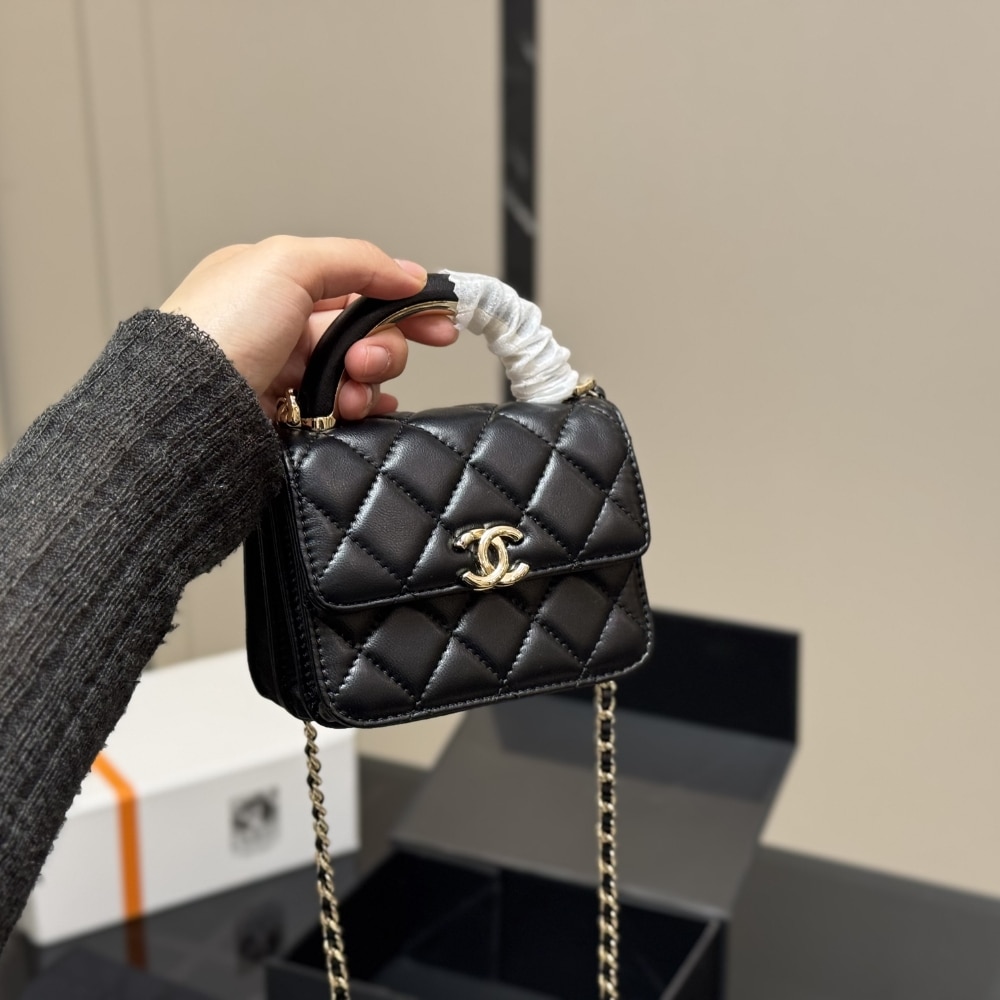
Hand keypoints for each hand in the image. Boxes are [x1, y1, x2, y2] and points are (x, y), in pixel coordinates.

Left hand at [159, 236, 457, 418]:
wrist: (188, 405)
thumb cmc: (218, 329)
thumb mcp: (287, 263)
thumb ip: (357, 259)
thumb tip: (406, 272)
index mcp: (276, 280)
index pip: (357, 283)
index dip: (402, 299)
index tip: (439, 318)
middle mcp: (283, 325)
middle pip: (366, 330)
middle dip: (383, 345)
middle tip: (369, 360)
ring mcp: (288, 371)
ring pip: (359, 370)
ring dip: (369, 379)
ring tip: (350, 390)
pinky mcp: (292, 412)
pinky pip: (345, 406)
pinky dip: (362, 406)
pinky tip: (362, 407)